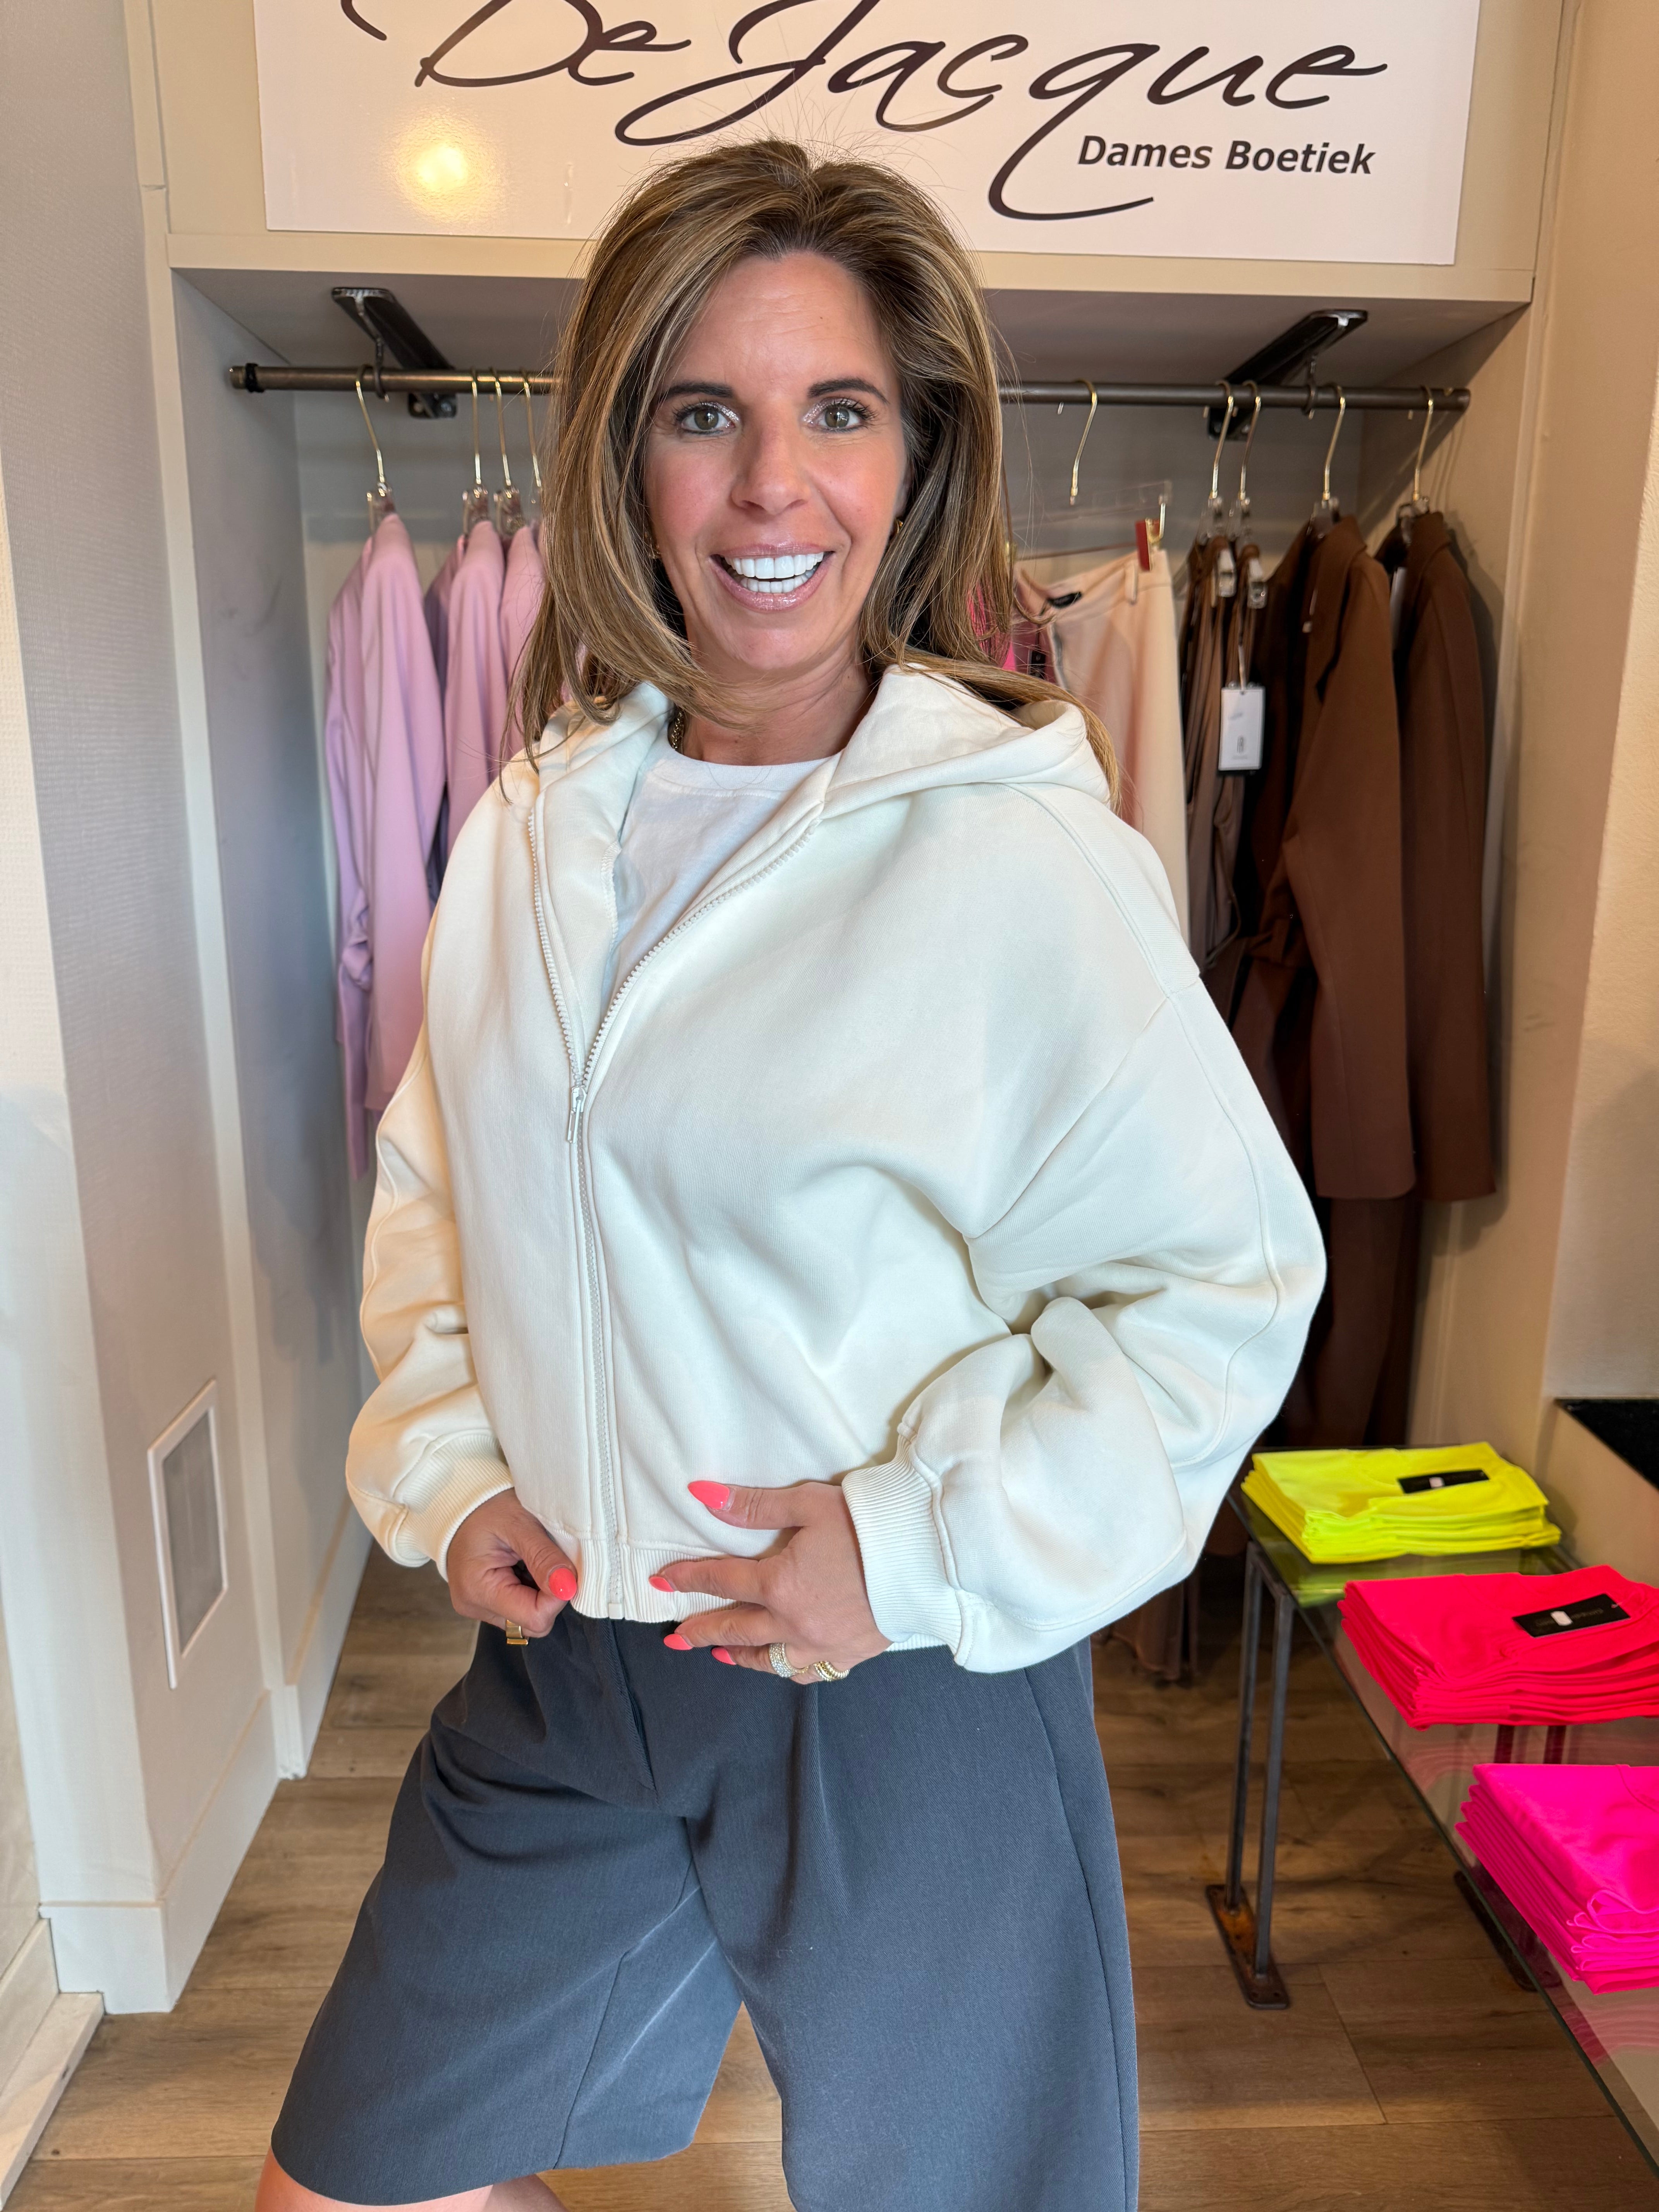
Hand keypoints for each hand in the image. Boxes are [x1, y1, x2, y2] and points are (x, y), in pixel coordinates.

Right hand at [446, 1491, 576, 1638]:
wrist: (460, 1501)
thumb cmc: (486, 1507)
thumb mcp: (519, 1523)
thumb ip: (544, 1557)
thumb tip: (567, 1587)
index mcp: (478, 1589)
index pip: (535, 1618)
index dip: (557, 1596)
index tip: (561, 1567)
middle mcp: (475, 1606)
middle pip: (532, 1622)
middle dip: (549, 1595)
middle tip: (544, 1559)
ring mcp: (478, 1606)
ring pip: (528, 1617)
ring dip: (539, 1591)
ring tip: (529, 1558)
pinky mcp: (484, 1602)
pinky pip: (518, 1608)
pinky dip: (529, 1590)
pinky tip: (522, 1564)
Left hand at [652, 1481, 890, 1680]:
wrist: (927, 1558)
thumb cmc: (868, 1524)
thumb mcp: (808, 1503)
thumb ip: (754, 1506)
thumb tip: (702, 1496)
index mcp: (779, 1583)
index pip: (720, 1579)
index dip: (688, 1577)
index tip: (662, 1580)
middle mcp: (792, 1622)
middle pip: (735, 1628)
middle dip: (700, 1631)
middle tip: (675, 1637)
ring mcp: (821, 1644)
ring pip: (767, 1659)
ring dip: (739, 1655)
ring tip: (721, 1653)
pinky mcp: (850, 1654)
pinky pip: (807, 1672)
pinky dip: (786, 1669)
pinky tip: (780, 1663)